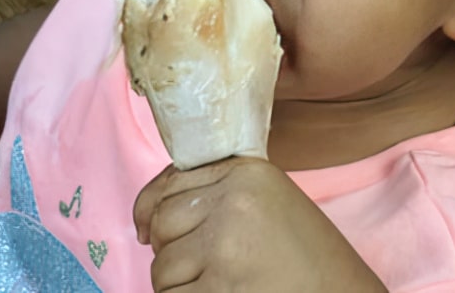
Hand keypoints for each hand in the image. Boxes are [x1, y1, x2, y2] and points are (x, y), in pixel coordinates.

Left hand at [134, 157, 386, 292]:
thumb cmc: (309, 258)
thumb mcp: (269, 203)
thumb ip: (218, 194)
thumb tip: (147, 217)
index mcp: (247, 173)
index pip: (171, 182)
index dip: (149, 208)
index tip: (145, 229)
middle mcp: (233, 201)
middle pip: (161, 223)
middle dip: (166, 249)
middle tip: (197, 266)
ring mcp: (224, 246)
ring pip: (162, 266)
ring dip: (177, 284)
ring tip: (216, 285)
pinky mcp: (220, 288)